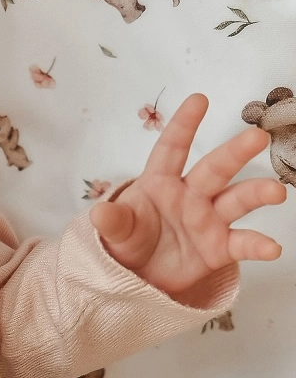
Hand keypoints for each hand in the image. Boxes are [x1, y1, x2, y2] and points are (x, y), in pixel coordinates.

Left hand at [89, 93, 285, 299]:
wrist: (137, 277)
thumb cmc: (128, 241)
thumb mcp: (116, 231)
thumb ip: (114, 222)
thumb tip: (100, 215)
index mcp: (161, 182)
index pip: (172, 148)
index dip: (184, 125)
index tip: (199, 100)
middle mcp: (190, 195)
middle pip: (215, 168)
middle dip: (235, 153)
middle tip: (257, 137)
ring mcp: (208, 219)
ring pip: (237, 200)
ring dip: (257, 193)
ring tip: (276, 192)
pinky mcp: (219, 247)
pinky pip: (242, 243)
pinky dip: (258, 245)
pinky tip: (272, 248)